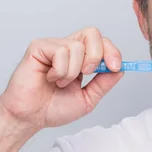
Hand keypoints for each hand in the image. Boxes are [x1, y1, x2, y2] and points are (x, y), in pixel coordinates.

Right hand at [0, 27, 122, 131]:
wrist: (30, 118)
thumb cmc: (53, 108)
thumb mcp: (88, 98)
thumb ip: (104, 83)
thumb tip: (121, 69)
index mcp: (80, 58)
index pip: (102, 42)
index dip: (112, 52)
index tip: (116, 67)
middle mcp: (67, 48)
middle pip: (92, 33)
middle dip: (96, 55)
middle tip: (86, 74)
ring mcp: (52, 46)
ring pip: (77, 46)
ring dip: (72, 71)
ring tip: (60, 83)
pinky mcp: (38, 47)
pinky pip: (60, 51)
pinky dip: (60, 70)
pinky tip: (49, 78)